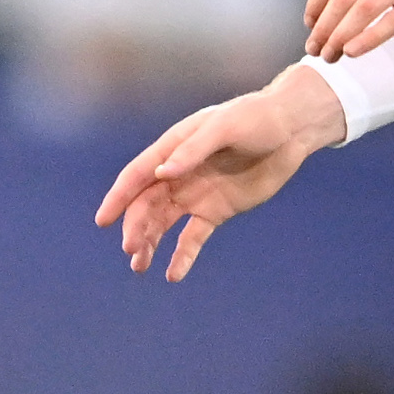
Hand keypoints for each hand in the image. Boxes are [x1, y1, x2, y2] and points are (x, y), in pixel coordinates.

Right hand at [92, 72, 343, 280]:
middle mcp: (178, 173)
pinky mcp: (216, 211)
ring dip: (150, 244)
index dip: (119, 198)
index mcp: (173, 149)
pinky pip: (193, 237)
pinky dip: (182, 256)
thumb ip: (192, 151)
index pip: (137, 176)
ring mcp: (196, 194)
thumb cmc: (255, 119)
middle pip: (147, 205)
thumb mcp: (224, 127)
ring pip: (164, 224)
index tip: (103, 220)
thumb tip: (162, 174)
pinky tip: (172, 275)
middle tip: (131, 251)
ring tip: (140, 267)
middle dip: (136, 227)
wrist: (290, 130)